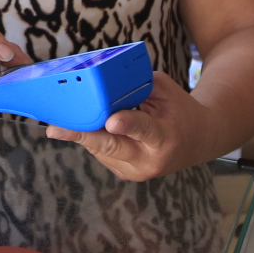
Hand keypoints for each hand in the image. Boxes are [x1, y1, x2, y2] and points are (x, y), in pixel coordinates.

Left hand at [43, 72, 220, 180]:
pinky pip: (100, 151)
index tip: (112, 121)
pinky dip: (93, 136)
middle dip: (81, 136)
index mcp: (166, 138)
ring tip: (69, 115)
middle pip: (111, 147)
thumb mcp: (166, 91)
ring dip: (84, 131)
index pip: (145, 130)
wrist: (199, 141)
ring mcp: (135, 171)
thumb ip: (137, 86)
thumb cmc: (181, 111)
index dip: (127, 125)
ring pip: (100, 148)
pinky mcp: (124, 172)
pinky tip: (87, 123)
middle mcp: (149, 160)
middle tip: (55, 129)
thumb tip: (104, 79)